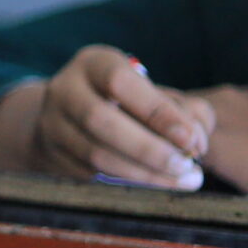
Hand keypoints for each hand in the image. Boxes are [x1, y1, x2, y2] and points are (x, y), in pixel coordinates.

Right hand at [0, 46, 212, 186]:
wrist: (74, 118)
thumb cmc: (130, 103)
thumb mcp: (156, 94)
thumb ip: (186, 110)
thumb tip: (196, 142)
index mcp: (93, 64)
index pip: (119, 82)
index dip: (156, 111)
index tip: (190, 139)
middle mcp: (64, 89)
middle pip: (100, 119)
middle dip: (149, 148)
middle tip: (186, 167)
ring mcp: (52, 124)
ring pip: (95, 154)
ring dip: (143, 173)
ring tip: (182, 180)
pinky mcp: (53, 156)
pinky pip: (91, 175)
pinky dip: (129, 183)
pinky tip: (157, 184)